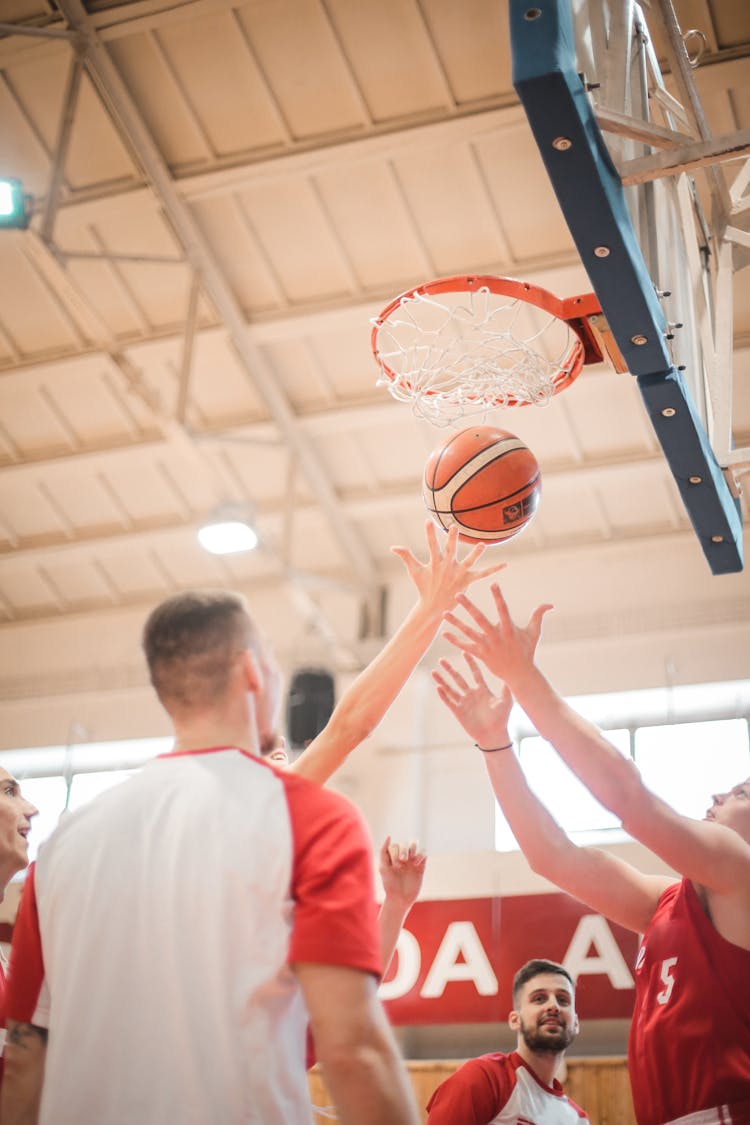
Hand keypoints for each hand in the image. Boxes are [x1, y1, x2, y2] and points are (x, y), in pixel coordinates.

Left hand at [379, 836, 426, 908]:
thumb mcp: (383, 868)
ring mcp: (412, 861)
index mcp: (392, 857)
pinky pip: (424, 853)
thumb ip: (383, 851)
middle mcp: (402, 857)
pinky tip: (417, 863)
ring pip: (414, 844)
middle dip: (403, 851)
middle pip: (404, 844)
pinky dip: (421, 854)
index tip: (394, 866)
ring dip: (412, 848)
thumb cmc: (389, 884)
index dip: (395, 853)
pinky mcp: (421, 866)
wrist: (400, 899)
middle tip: (402, 862)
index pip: (394, 846)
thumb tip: (389, 836)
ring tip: (410, 860)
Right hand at [391, 522, 505, 619]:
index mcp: (435, 563)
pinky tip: (505, 564)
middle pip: (450, 551)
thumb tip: (392, 547)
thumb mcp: (414, 571)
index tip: (428, 521)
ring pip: (468, 562)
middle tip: (455, 527)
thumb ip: (405, 556)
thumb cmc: (424, 587)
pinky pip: (482, 574)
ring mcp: (458, 574)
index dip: (429, 534)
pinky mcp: (467, 581)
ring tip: (482, 544)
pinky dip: (493, 570)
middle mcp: (447, 567)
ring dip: (475, 554)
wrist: (433, 607)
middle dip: (452, 539)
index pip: (431, 546)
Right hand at [433, 652, 512, 746]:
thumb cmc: (501, 719)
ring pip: (450, 688)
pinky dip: (443, 695)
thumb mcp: (505, 702)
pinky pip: (449, 701)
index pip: (475, 673)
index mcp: (482, 690)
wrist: (494, 735)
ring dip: (442, 680)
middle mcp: (471, 694)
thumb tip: (510, 673)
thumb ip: (506, 688)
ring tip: (434, 671)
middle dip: (450, 669)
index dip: (470, 662)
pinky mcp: (459, 712)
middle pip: (458, 678)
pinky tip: (438, 687)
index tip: (464, 651)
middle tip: (442, 659)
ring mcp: (464, 703)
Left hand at [442, 582, 551, 687]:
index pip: (503, 609)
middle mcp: (496, 637)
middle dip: (468, 607)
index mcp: (509, 629)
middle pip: (480, 619)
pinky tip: (444, 633)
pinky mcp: (481, 655)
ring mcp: (487, 646)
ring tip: (444, 613)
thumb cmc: (527, 651)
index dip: (498, 596)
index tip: (493, 583)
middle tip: (458, 594)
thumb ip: (539, 616)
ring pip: (468, 632)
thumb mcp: (534, 633)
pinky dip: (455, 640)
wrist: (519, 674)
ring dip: (456, 622)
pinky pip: (466, 646)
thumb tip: (550, 604)